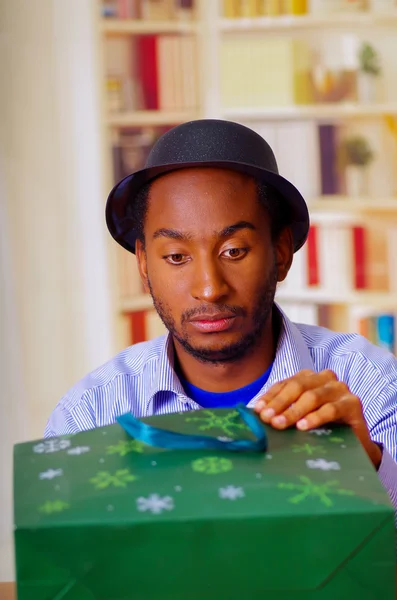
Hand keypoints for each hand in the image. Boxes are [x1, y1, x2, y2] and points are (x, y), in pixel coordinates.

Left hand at [254, 369, 381, 468]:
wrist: (355, 444)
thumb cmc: (324, 427)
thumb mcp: (301, 417)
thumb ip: (284, 412)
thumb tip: (258, 416)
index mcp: (310, 378)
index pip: (286, 384)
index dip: (271, 396)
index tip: (258, 410)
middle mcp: (324, 378)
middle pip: (297, 386)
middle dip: (280, 403)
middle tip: (267, 418)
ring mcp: (340, 389)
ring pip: (312, 396)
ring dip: (293, 411)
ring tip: (280, 424)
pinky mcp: (353, 403)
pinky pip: (331, 409)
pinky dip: (315, 418)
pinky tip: (303, 426)